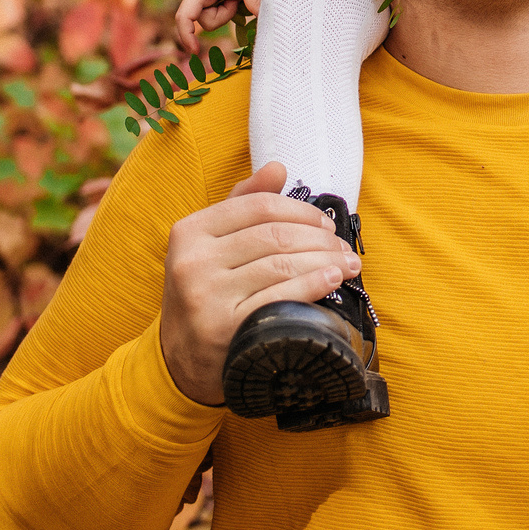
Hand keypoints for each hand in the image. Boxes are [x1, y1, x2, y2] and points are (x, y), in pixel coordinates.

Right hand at [157, 161, 361, 405]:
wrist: (180, 361)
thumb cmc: (206, 294)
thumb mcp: (211, 246)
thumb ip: (242, 205)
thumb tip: (278, 168)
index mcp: (190, 232)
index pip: (257, 206)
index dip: (300, 210)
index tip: (325, 222)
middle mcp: (193, 261)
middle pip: (274, 235)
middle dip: (319, 238)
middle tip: (342, 246)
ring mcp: (207, 296)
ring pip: (282, 265)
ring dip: (325, 261)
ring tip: (347, 264)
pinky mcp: (225, 328)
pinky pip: (282, 297)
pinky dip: (314, 285)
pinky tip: (333, 280)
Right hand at [173, 0, 263, 55]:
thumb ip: (255, 0)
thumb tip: (266, 20)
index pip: (185, 16)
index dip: (187, 35)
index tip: (194, 51)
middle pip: (208, 22)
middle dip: (226, 14)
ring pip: (211, 20)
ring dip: (225, 10)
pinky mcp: (200, 1)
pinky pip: (212, 14)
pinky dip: (223, 9)